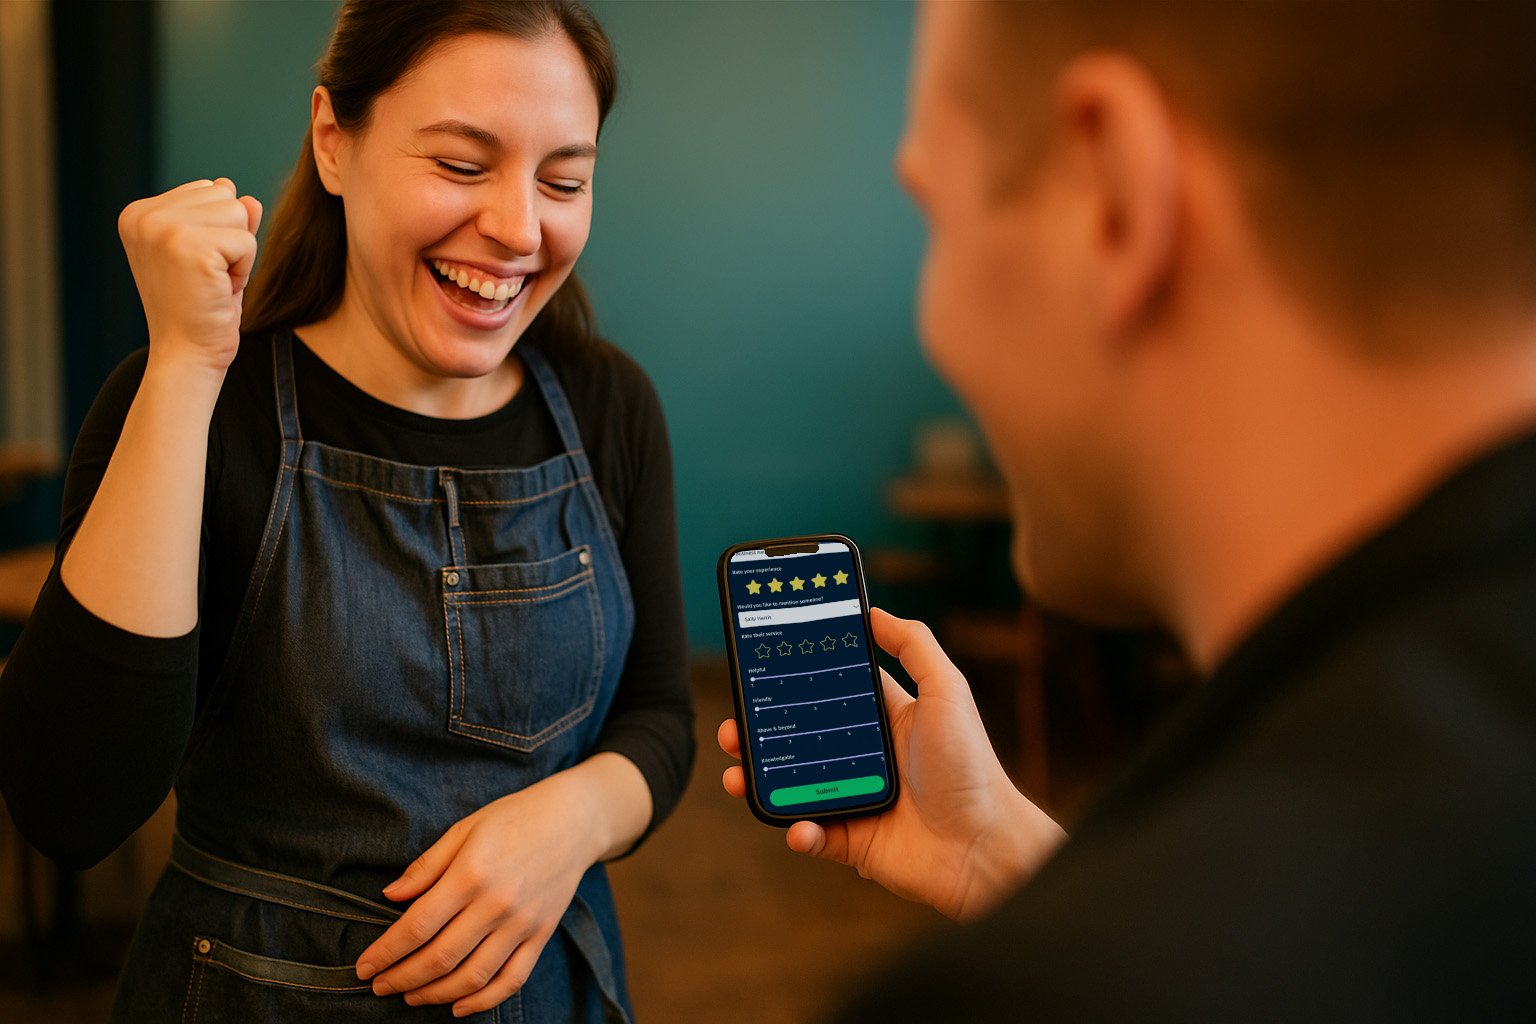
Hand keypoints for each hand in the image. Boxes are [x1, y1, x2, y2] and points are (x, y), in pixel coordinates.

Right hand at [117, 177, 261, 375]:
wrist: (187, 353)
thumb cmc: (201, 307)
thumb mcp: (212, 253)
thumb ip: (226, 220)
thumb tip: (249, 199)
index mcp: (140, 213)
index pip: (208, 189)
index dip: (217, 231)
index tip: (197, 266)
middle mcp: (144, 216)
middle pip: (225, 194)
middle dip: (230, 238)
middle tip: (207, 277)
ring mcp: (163, 229)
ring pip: (239, 211)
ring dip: (238, 253)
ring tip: (213, 281)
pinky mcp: (191, 247)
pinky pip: (248, 240)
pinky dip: (244, 269)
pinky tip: (219, 289)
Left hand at [355, 775, 601, 1016]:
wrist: (572, 819)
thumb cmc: (513, 818)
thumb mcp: (464, 829)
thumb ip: (426, 866)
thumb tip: (389, 895)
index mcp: (471, 874)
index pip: (418, 926)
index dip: (387, 952)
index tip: (365, 967)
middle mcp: (497, 904)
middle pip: (440, 957)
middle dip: (402, 978)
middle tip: (379, 986)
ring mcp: (522, 924)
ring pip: (473, 976)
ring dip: (435, 994)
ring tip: (410, 996)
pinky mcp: (541, 935)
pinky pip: (512, 980)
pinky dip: (483, 1001)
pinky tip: (458, 1005)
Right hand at [720, 608, 1065, 920]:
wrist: (984, 847)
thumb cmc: (971, 766)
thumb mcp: (947, 690)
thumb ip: (914, 644)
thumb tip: (874, 611)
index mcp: (884, 719)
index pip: (829, 691)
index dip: (795, 681)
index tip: (762, 667)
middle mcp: (865, 758)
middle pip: (800, 738)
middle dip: (761, 731)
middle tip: (736, 725)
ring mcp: (855, 799)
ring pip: (792, 787)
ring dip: (760, 780)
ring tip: (738, 774)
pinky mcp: (852, 842)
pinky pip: (811, 834)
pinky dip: (797, 830)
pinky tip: (799, 824)